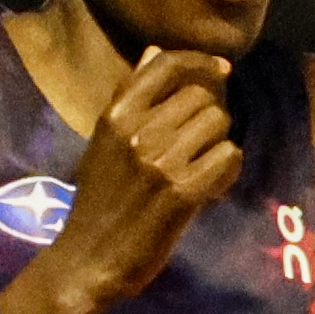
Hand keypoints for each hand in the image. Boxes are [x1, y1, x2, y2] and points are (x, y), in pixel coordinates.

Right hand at [37, 49, 242, 313]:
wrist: (87, 261)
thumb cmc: (97, 204)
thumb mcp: (103, 143)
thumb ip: (129, 98)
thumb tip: (153, 52)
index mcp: (117, 116)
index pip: (167, 66)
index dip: (201, 61)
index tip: (222, 69)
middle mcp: (139, 132)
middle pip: (202, 97)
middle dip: (210, 117)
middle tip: (202, 145)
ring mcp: (161, 162)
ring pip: (218, 124)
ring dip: (219, 144)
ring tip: (204, 167)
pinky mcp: (182, 193)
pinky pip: (227, 158)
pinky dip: (227, 170)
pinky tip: (212, 186)